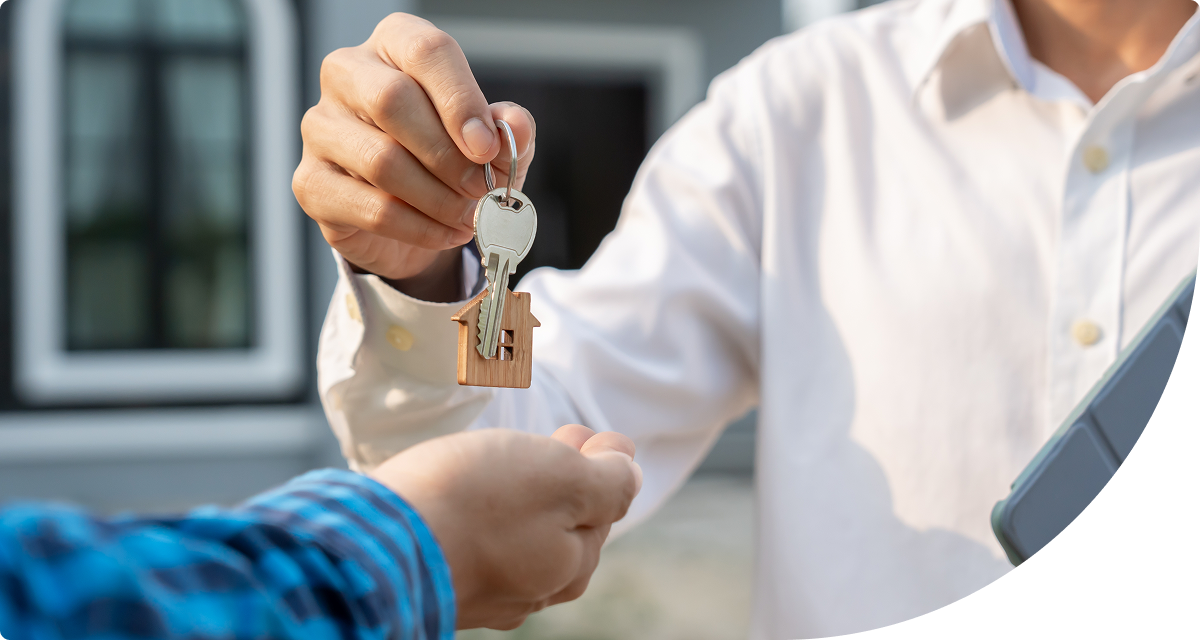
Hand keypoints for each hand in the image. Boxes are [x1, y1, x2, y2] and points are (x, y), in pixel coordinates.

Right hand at [293, 13, 536, 293]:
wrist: (411, 216)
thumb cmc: (449, 159)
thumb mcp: (491, 142)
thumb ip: (508, 129)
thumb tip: (512, 125)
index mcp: (394, 44)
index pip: (425, 51)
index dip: (460, 99)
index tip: (486, 146)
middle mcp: (347, 75)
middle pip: (391, 101)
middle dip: (447, 155)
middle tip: (481, 188)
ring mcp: (321, 128)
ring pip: (380, 161)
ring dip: (438, 198)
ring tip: (469, 216)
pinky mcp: (312, 183)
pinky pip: (371, 208)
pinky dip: (420, 228)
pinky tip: (446, 233)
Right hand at [370, 425, 641, 629]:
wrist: (377, 543)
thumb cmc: (476, 504)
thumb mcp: (562, 479)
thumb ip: (607, 481)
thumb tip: (631, 474)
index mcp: (570, 567)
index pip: (603, 510)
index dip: (603, 464)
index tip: (590, 430)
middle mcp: (530, 591)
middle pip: (561, 527)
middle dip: (567, 478)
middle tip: (565, 435)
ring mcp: (481, 591)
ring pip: (517, 535)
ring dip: (525, 493)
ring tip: (518, 456)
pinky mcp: (436, 579)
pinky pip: (475, 542)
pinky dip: (484, 511)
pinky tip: (469, 492)